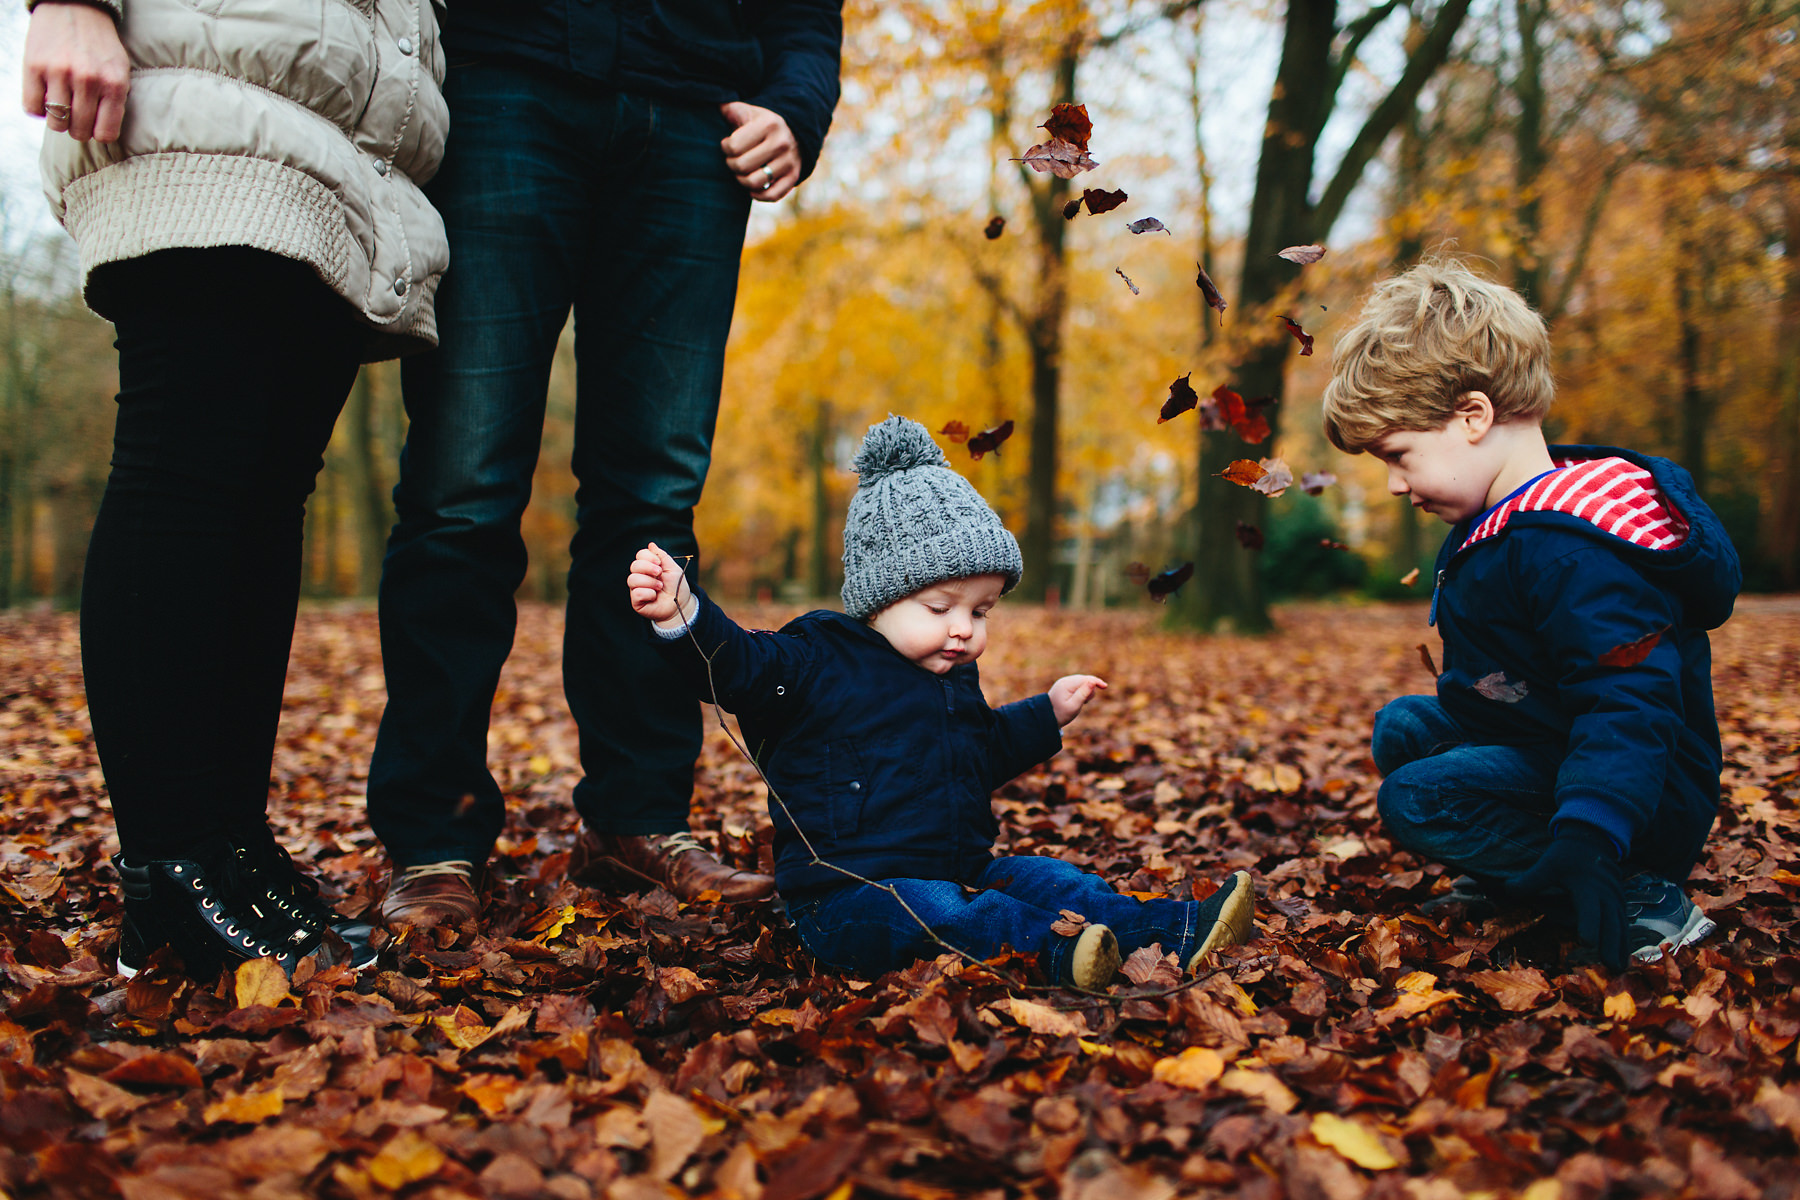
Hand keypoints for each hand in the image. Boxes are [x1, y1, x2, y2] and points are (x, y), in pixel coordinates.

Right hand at [23, 2, 129, 142]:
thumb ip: (115, 101)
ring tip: (62, 105)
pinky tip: (46, 96)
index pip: (105, 134)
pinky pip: (32, 108)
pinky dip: (38, 109)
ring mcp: (59, 72)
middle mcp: (88, 80)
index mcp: (114, 84)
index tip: (95, 125)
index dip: (98, 133)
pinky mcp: (33, 66)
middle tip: (77, 114)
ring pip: (56, 123)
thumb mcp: (119, 70)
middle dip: (78, 128)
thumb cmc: (100, 46)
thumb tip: (102, 134)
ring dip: (58, 120)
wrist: (75, 7)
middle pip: (79, 131)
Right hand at [627, 542, 691, 625]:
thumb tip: (651, 544)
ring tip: (659, 587)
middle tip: (659, 573)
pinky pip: (636, 593)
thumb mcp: (672, 569)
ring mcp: (637, 588)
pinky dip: (648, 593)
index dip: (649, 557)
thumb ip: (662, 556)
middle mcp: (640, 576)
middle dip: (648, 568)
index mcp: (648, 567)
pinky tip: (654, 596)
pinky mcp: (637, 601)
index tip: (659, 563)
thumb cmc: (676, 587)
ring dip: (649, 582)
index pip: (640, 555)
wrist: (680, 605)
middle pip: (634, 565)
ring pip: (632, 579)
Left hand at [720, 101, 799, 201]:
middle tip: (732, 160)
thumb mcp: (747, 111)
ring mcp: (789, 162)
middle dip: (731, 164)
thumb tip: (711, 101)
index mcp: (768, 124)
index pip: (734, 146)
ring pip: (754, 182)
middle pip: (742, 166)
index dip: (725, 148)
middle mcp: (781, 143)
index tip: (727, 145)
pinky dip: (758, 195)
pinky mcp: (794, 177)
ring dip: (741, 180)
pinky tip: (751, 188)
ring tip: (740, 173)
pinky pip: (772, 195)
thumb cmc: (761, 123)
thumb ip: (728, 109)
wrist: (793, 133)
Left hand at [1049, 675, 1107, 726]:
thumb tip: (1093, 682)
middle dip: (1090, 689)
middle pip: (1084, 679)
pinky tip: (1079, 700)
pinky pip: (1078, 685)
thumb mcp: (1074, 706)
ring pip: (1082, 682)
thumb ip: (1083, 693)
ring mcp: (1064, 682)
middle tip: (1086, 702)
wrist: (1047, 717)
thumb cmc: (1061, 714)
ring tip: (1082, 702)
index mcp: (1066, 684)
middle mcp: (1064, 681)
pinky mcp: (1065, 686)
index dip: (1096, 682)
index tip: (1105, 686)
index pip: (1085, 679)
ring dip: (1086, 691)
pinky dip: (1082, 691)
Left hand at [1507, 821, 1627, 969]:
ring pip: (1621, 927)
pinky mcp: (1620, 904)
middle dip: (1610, 945)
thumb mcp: (1548, 864)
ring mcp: (1616, 900)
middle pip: (1610, 923)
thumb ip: (1530, 880)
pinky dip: (1624, 942)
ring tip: (1619, 970)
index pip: (1589, 909)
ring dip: (1620, 948)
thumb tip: (1506, 888)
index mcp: (1588, 886)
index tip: (1587, 942)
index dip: (1588, 925)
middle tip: (1610, 968)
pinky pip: (1624, 925)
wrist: (1593, 839)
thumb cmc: (1567, 855)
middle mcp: (1606, 895)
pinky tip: (1623, 959)